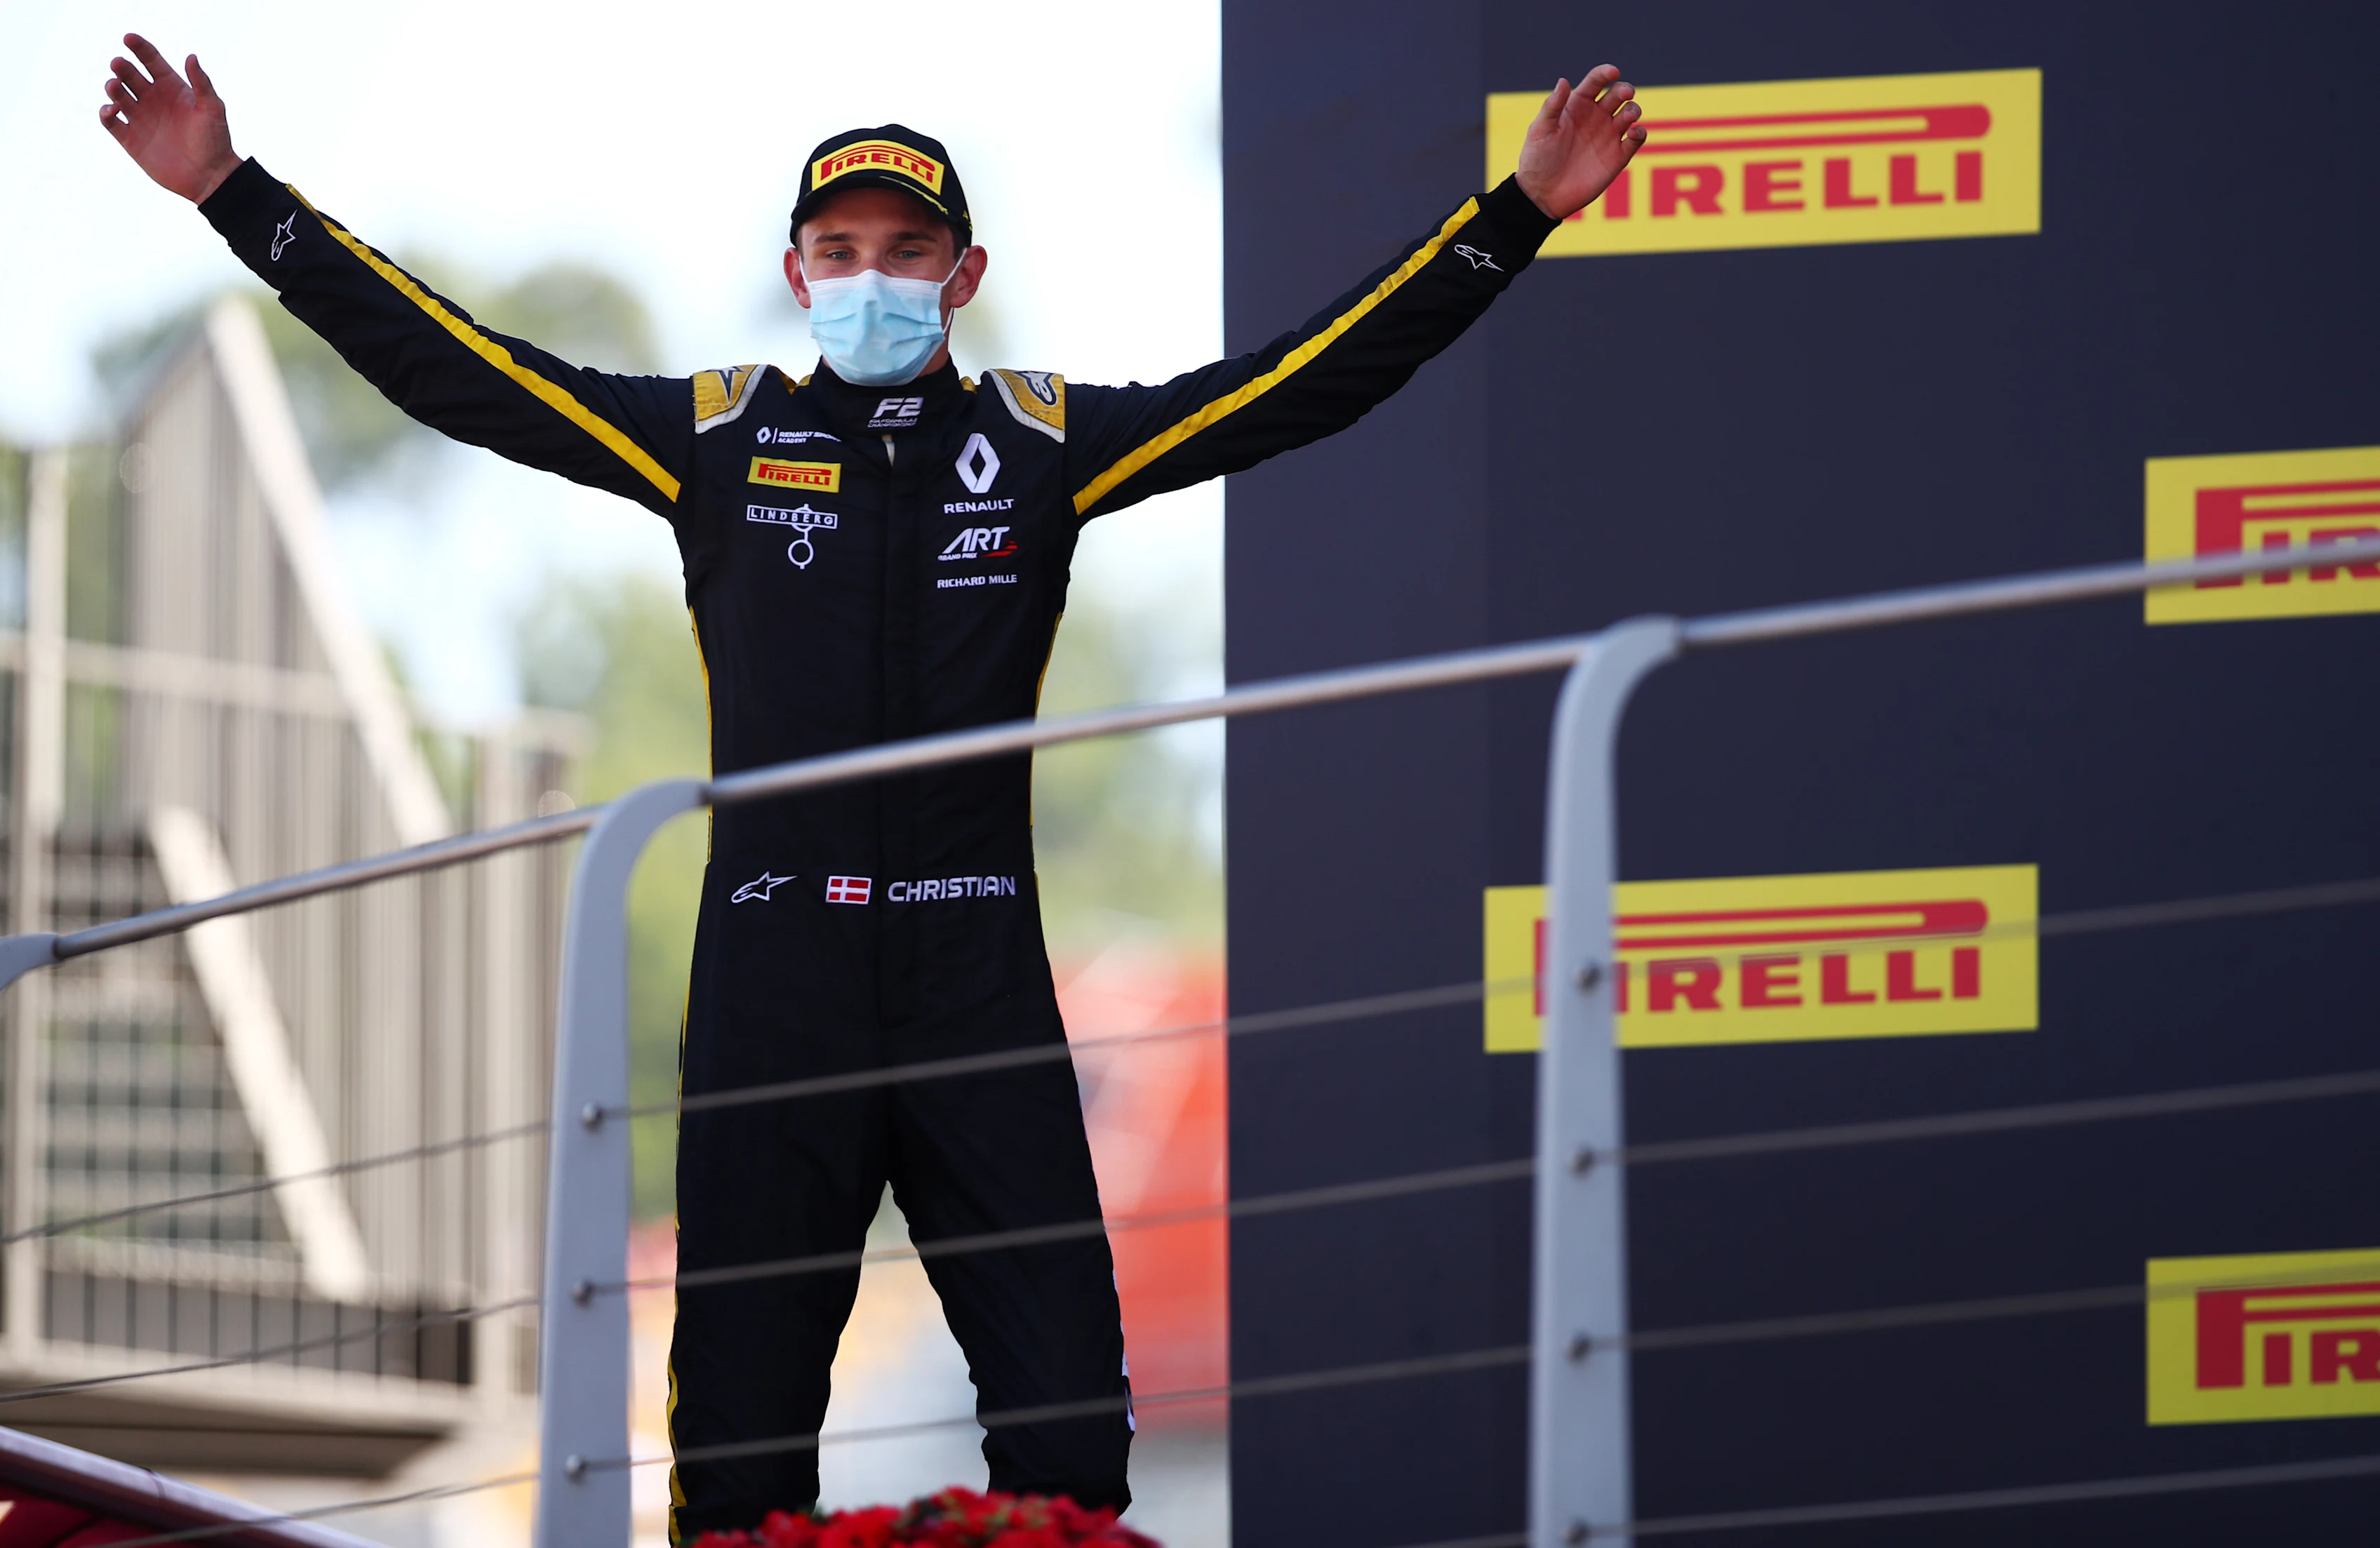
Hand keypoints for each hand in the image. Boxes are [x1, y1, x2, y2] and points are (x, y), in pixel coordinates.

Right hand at [99, 33, 240, 203]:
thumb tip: (191, 56)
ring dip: (112, 87)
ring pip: (117, 94)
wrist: (211, 177)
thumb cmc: (216, 141)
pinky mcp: (130, 138)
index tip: (129, 38)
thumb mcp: (213, 109)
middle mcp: (153, 99)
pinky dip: (106, 112)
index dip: (139, 48)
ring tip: (115, 87)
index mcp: (172, 87)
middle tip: (119, 65)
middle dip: (122, 67)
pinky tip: (112, 110)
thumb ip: (202, 83)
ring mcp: (140, 118)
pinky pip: (110, 121)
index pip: (151, 61)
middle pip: (130, 75)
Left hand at [1515, 64, 1645, 219]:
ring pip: (1630, 113)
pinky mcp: (1618, 156)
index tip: (1612, 72)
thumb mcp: (1540, 130)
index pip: (1596, 82)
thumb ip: (1553, 105)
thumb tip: (1563, 80)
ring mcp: (1608, 136)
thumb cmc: (1537, 160)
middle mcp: (1596, 117)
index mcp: (1577, 106)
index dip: (1605, 74)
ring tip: (1627, 117)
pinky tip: (1633, 133)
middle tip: (1625, 93)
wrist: (1543, 194)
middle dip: (1624, 90)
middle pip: (1617, 95)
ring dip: (1633, 110)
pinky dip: (1640, 133)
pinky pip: (1636, 139)